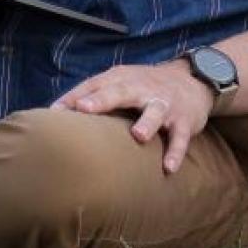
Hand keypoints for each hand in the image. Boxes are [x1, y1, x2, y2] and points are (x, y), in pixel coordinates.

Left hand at [52, 61, 214, 173]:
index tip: (54, 111)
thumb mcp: (120, 82)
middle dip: (103, 100)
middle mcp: (142, 88)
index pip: (95, 85)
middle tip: (84, 108)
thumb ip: (92, 95)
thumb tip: (54, 113)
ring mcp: (164, 104)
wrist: (193, 80)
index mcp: (123, 79)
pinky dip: (175, 151)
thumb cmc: (145, 86)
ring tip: (138, 135)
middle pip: (121, 91)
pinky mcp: (184, 120)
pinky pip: (180, 137)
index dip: (76, 97)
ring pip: (155, 112)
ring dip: (147, 123)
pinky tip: (168, 168)